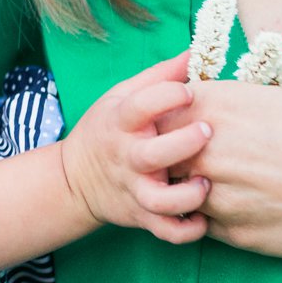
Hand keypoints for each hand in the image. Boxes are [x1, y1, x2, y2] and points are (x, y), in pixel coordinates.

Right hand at [60, 53, 212, 243]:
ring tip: (205, 182)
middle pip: (153, 155)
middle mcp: (127, 158)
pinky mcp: (141, 216)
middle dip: (185, 144)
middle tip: (207, 133)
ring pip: (161, 201)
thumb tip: (196, 51)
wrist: (74, 181)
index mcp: (121, 123)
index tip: (188, 91)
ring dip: (189, 195)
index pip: (141, 106)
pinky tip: (204, 217)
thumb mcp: (121, 96)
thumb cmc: (107, 131)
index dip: (168, 96)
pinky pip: (166, 231)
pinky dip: (187, 230)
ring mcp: (134, 190)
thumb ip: (159, 76)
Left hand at [163, 80, 281, 278]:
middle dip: (168, 154)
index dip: (170, 119)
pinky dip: (213, 215)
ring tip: (228, 183)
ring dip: (187, 187)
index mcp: (220, 107)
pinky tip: (246, 208)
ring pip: (173, 190)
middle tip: (192, 156)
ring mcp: (211, 193)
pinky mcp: (226, 230)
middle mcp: (205, 148)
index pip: (161, 109)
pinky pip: (202, 220)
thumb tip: (212, 107)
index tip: (180, 123)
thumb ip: (236, 106)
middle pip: (157, 150)